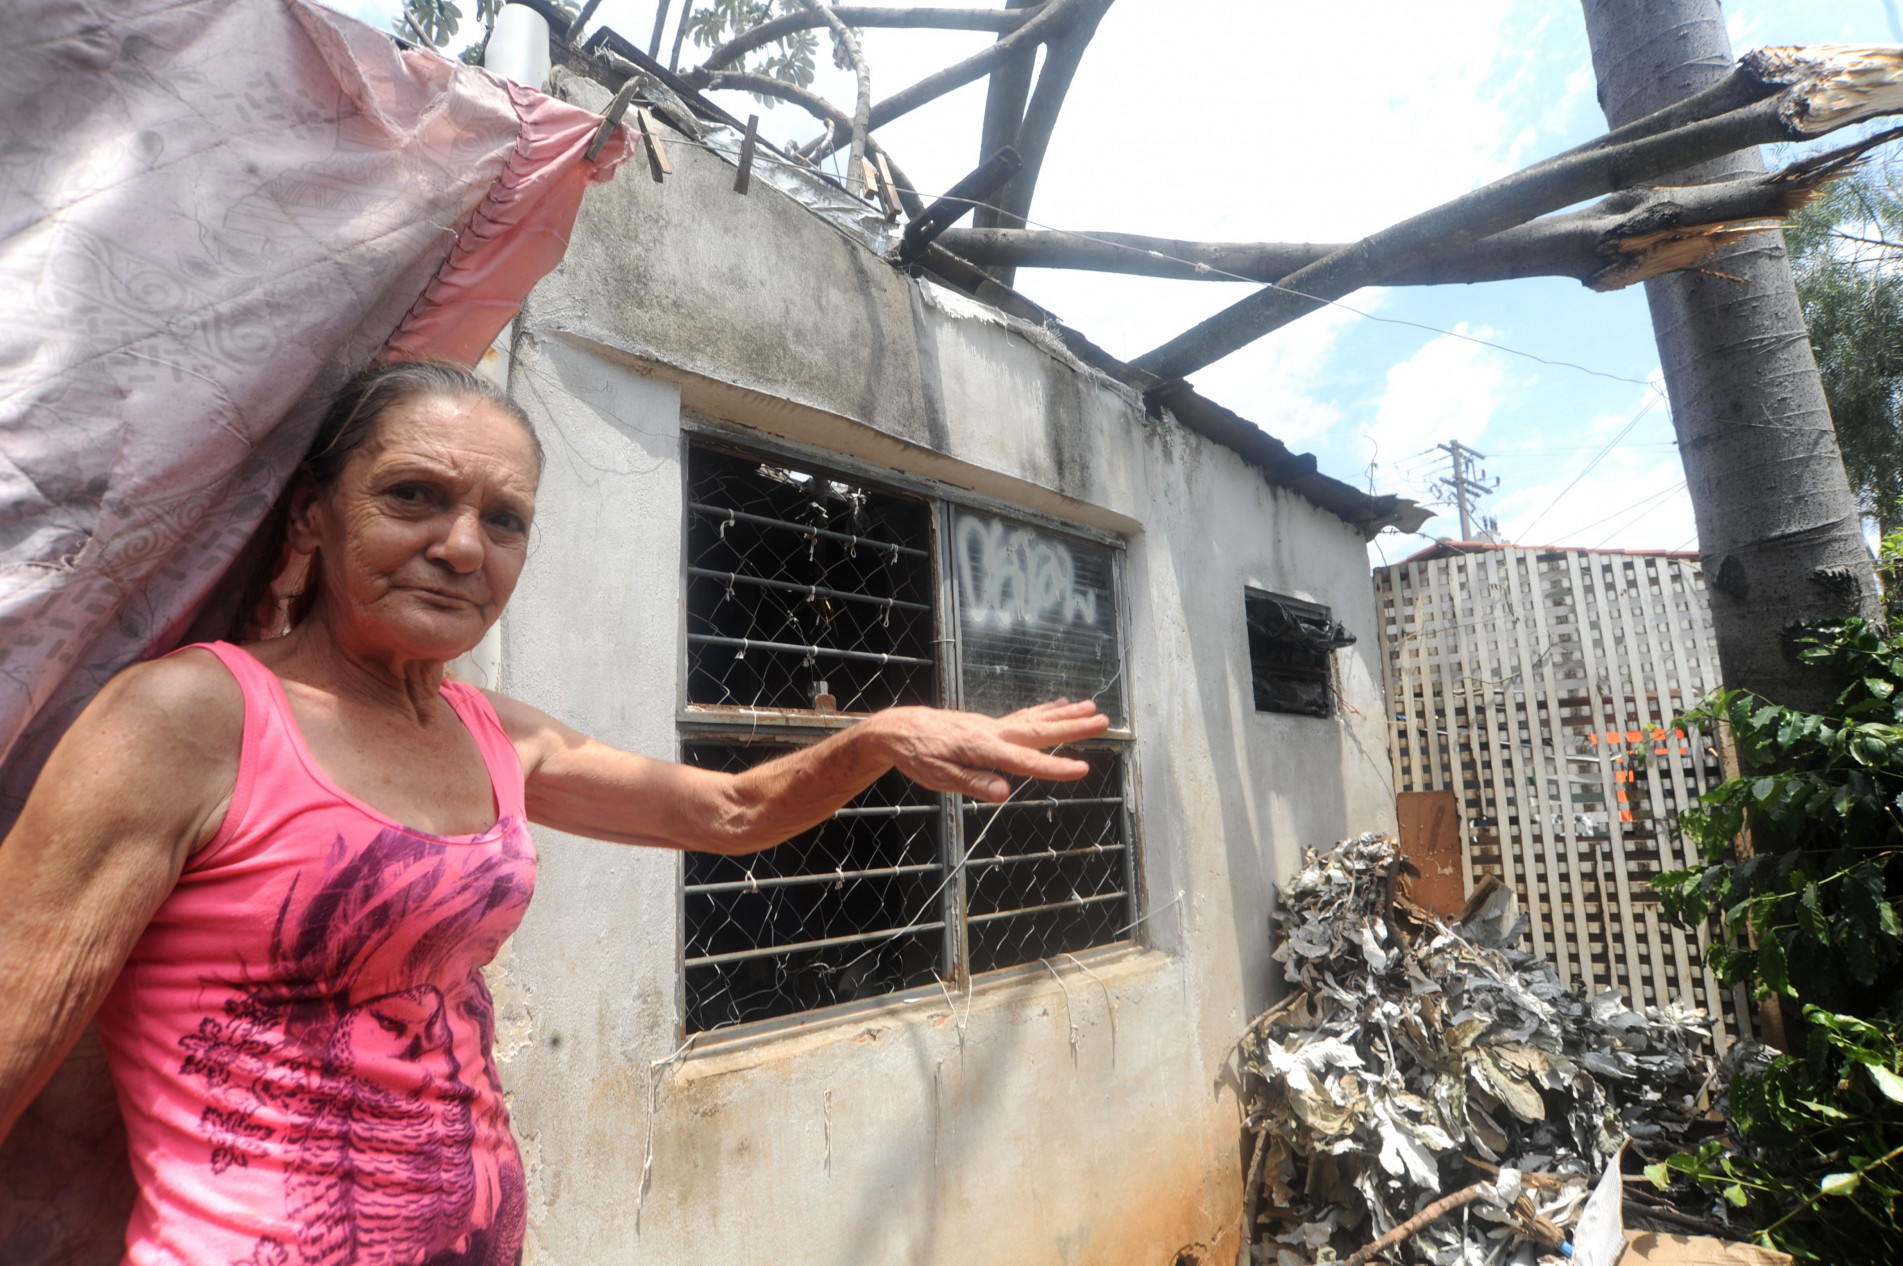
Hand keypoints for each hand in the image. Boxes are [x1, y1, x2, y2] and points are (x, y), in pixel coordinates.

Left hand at [863, 699, 1110, 801]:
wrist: (898, 729)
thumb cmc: (917, 756)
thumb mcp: (938, 777)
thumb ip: (972, 783)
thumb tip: (1003, 792)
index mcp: (982, 748)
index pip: (1024, 760)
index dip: (1054, 768)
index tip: (1082, 769)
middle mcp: (993, 732)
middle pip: (1040, 730)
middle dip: (1073, 728)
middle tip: (1103, 720)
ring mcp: (993, 725)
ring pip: (1036, 718)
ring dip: (1066, 715)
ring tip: (1092, 708)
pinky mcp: (989, 724)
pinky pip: (1024, 715)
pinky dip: (1045, 709)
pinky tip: (1060, 705)